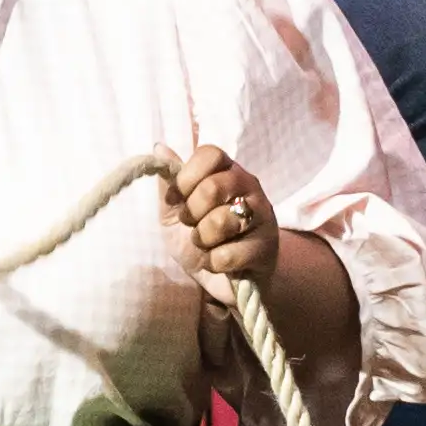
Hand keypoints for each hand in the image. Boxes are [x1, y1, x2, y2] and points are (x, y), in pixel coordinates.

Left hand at [173, 151, 285, 288]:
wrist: (224, 279)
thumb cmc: (202, 239)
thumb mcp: (175, 212)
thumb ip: (169, 183)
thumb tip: (159, 146)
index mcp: (228, 171)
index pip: (210, 154)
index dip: (187, 177)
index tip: (179, 197)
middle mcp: (250, 187)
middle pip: (213, 187)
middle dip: (192, 213)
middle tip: (193, 225)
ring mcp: (263, 217)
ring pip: (221, 221)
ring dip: (203, 240)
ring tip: (208, 244)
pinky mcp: (267, 248)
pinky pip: (228, 254)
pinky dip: (214, 263)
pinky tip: (220, 262)